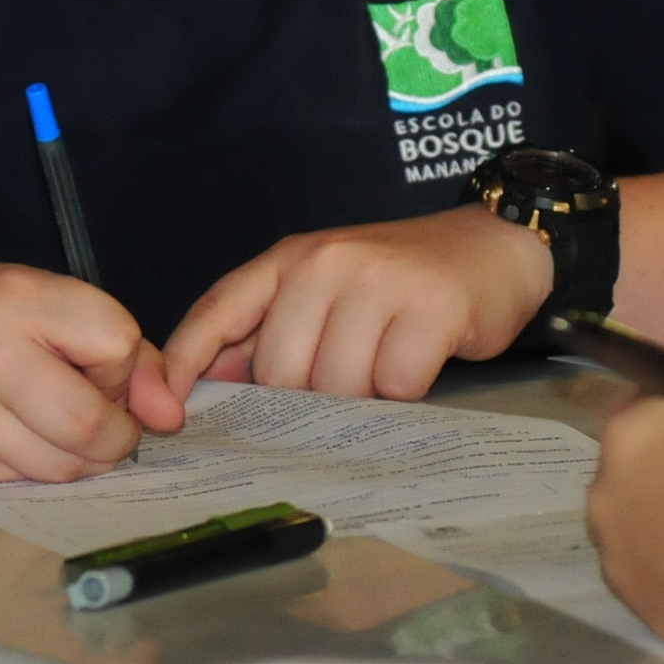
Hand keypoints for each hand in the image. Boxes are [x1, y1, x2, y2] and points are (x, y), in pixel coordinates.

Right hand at [0, 261, 182, 481]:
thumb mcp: (45, 301)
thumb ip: (122, 350)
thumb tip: (170, 416)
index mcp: (17, 296)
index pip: (117, 345)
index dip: (123, 367)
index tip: (99, 366)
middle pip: (91, 423)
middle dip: (117, 435)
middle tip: (105, 425)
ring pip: (61, 466)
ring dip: (83, 460)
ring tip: (62, 431)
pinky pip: (21, 482)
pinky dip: (37, 468)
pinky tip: (17, 438)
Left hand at [161, 204, 553, 400]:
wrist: (496, 246)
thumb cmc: (403, 280)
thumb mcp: (328, 288)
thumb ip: (273, 330)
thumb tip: (206, 392)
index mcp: (290, 259)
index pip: (218, 310)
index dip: (184, 365)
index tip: (168, 418)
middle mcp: (327, 262)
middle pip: (282, 373)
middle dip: (307, 401)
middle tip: (346, 384)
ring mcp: (379, 281)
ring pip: (338, 386)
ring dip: (361, 399)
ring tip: (385, 367)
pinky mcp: (430, 307)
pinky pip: (394, 387)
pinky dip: (404, 393)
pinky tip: (418, 365)